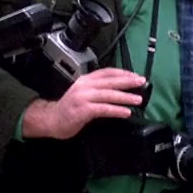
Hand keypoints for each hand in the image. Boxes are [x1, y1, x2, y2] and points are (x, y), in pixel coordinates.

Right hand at [22, 68, 146, 139]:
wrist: (51, 120)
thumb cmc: (69, 109)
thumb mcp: (83, 94)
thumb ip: (98, 90)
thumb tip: (120, 90)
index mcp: (86, 80)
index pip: (107, 72)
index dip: (123, 73)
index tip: (136, 76)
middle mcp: (85, 86)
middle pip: (110, 81)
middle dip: (128, 81)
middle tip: (141, 82)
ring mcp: (83, 97)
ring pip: (108, 94)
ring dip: (125, 97)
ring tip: (138, 99)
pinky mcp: (83, 110)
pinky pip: (103, 109)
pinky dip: (116, 110)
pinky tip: (125, 112)